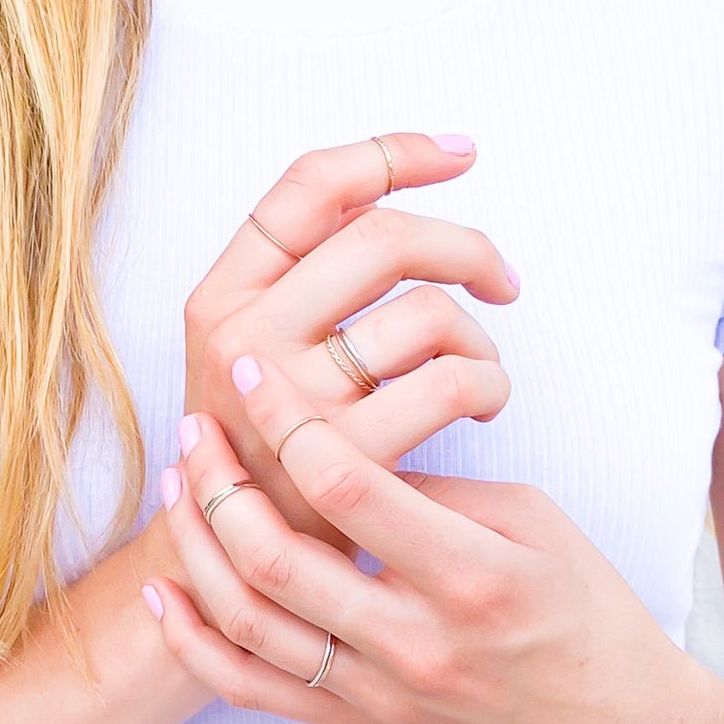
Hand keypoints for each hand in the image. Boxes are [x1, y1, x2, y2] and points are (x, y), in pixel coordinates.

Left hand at [142, 353, 721, 723]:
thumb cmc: (593, 620)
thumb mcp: (538, 527)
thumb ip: (437, 489)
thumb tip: (347, 455)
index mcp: (472, 575)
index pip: (348, 484)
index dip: (286, 418)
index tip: (250, 372)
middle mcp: (417, 642)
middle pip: (277, 556)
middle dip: (220, 479)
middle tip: (194, 424)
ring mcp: (382, 696)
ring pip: (251, 621)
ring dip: (197, 547)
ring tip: (179, 484)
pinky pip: (256, 693)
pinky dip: (198, 645)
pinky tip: (166, 593)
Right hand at [177, 132, 518, 561]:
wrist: (234, 570)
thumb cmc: (265, 448)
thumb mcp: (249, 358)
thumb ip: (300, 285)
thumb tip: (406, 185)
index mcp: (220, 296)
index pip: (312, 184)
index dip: (397, 153)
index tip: (464, 153)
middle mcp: (243, 337)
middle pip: (385, 236)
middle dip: (467, 247)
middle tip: (503, 282)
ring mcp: (291, 400)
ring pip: (429, 310)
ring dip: (480, 335)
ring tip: (480, 369)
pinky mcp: (344, 459)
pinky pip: (452, 382)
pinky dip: (489, 384)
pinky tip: (483, 406)